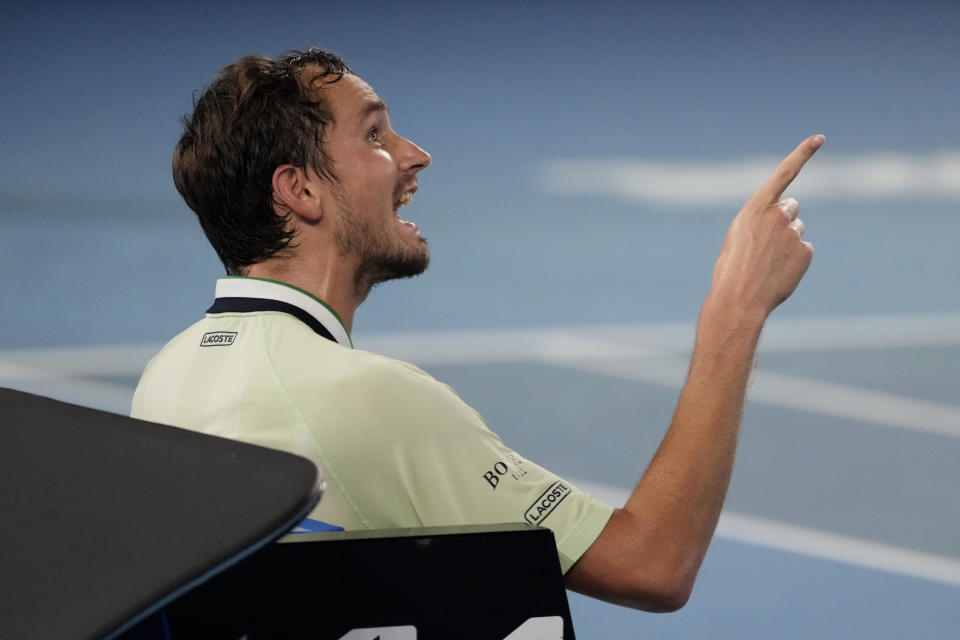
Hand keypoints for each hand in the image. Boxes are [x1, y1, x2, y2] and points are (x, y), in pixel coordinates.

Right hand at [707, 134, 823, 318]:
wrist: (739, 300)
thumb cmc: (731, 270)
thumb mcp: (738, 236)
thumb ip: (761, 220)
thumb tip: (789, 217)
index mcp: (754, 209)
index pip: (784, 173)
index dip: (802, 153)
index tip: (820, 138)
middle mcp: (776, 215)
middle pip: (792, 207)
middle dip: (785, 219)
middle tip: (767, 244)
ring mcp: (793, 233)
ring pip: (797, 230)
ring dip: (787, 242)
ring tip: (768, 263)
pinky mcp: (805, 252)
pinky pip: (804, 250)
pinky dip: (794, 260)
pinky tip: (779, 272)